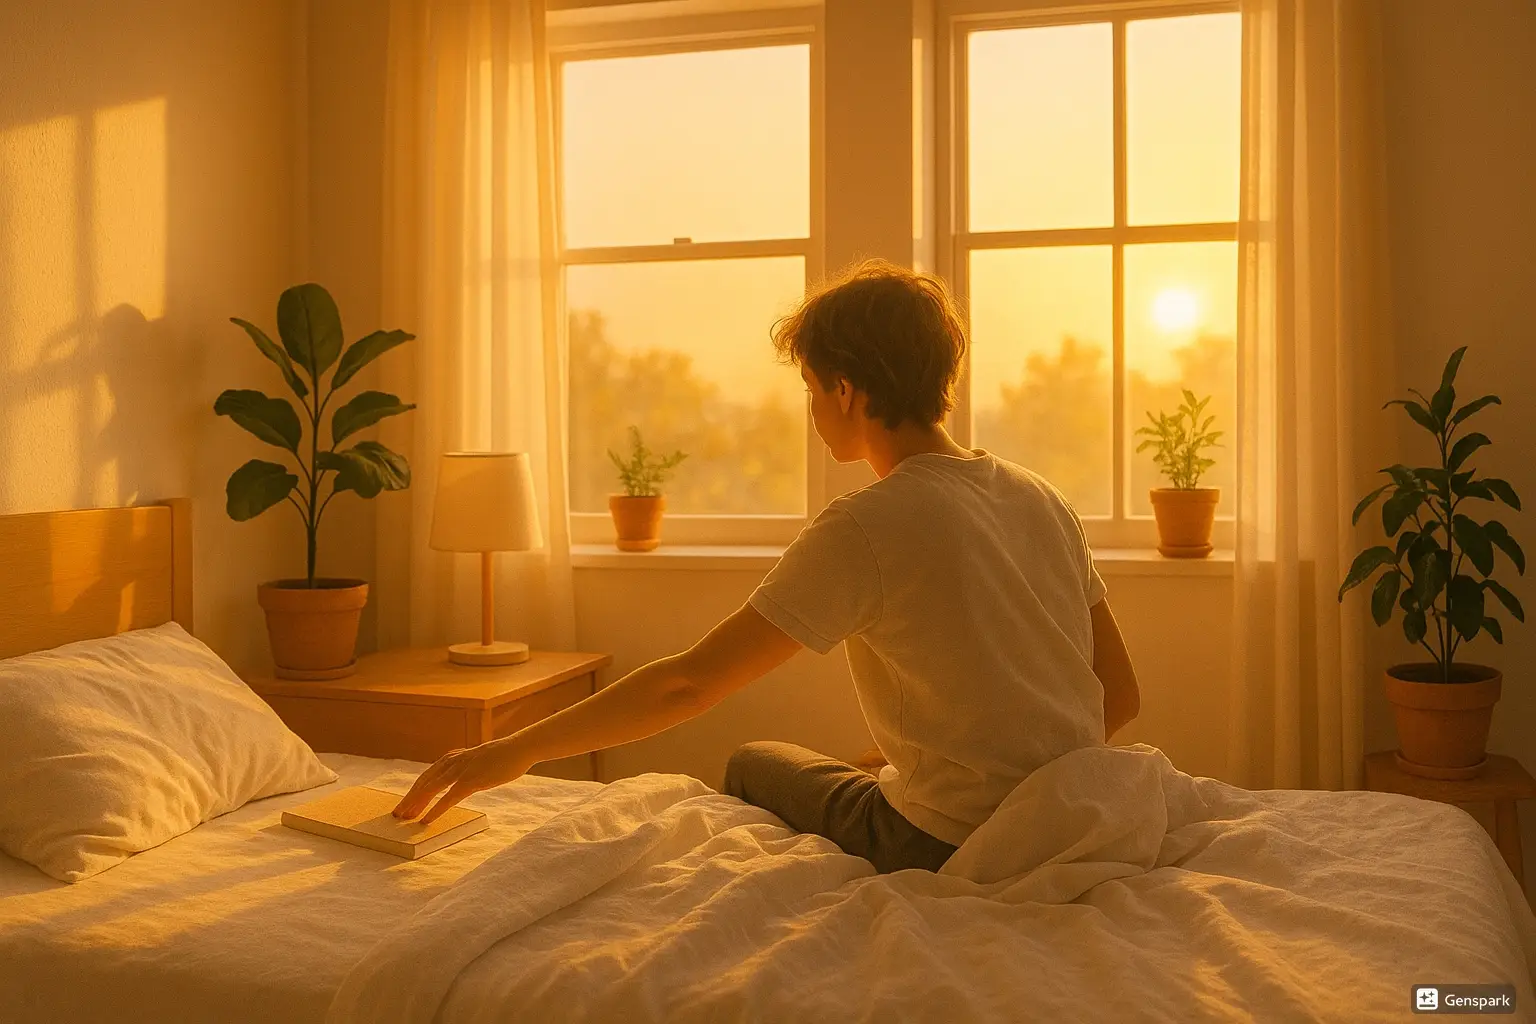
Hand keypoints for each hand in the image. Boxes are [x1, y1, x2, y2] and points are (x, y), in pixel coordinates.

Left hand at [391, 738, 530, 823]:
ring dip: (416, 804)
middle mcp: (453, 762)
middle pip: (424, 782)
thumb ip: (465, 769)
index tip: (405, 804)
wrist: (520, 748)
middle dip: (409, 798)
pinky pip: (449, 798)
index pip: (428, 775)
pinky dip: (435, 809)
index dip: (414, 790)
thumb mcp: (478, 761)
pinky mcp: (472, 780)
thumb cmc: (502, 756)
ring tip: (405, 818)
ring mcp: (462, 770)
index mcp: (454, 757)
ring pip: (432, 789)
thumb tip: (457, 783)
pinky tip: (426, 820)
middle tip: (397, 814)